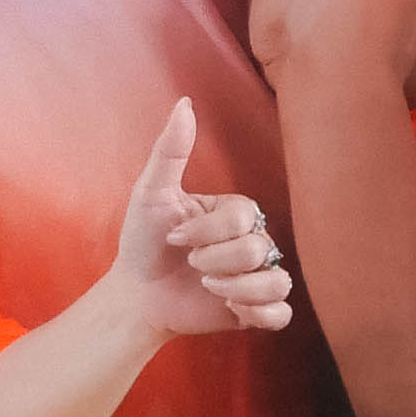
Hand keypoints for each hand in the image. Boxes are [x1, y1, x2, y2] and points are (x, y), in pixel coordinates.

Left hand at [111, 101, 297, 341]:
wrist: (135, 295)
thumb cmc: (143, 242)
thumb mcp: (151, 193)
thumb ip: (171, 150)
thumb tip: (185, 102)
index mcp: (236, 214)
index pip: (243, 217)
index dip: (207, 232)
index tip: (176, 239)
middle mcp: (254, 242)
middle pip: (258, 249)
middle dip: (215, 261)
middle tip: (192, 265)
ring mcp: (257, 277)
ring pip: (275, 281)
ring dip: (234, 288)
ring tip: (209, 288)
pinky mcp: (255, 311)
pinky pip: (281, 314)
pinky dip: (258, 313)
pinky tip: (231, 308)